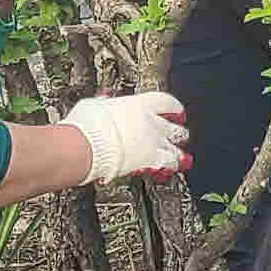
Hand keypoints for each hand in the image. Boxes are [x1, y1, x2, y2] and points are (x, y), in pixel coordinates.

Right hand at [65, 91, 190, 184]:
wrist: (87, 145)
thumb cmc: (87, 125)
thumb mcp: (95, 106)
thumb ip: (105, 104)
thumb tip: (103, 100)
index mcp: (139, 105)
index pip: (165, 101)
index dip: (173, 106)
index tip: (177, 109)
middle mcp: (150, 122)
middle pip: (173, 127)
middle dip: (178, 132)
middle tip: (181, 133)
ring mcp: (152, 142)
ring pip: (174, 148)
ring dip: (178, 152)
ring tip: (183, 157)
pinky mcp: (150, 161)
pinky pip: (167, 164)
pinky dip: (170, 167)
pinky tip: (171, 169)